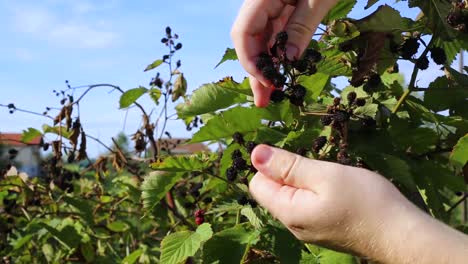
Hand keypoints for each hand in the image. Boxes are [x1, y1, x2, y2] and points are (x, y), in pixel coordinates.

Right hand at [231, 0, 336, 106]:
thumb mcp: (319, 0)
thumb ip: (302, 27)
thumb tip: (290, 60)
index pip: (243, 32)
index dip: (250, 60)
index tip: (267, 82)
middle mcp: (260, 3)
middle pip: (249, 41)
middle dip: (256, 72)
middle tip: (263, 101)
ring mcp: (270, 6)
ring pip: (260, 41)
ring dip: (265, 67)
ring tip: (270, 95)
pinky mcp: (281, 9)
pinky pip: (273, 35)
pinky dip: (276, 55)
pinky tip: (279, 73)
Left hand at [249, 145, 467, 262]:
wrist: (402, 235)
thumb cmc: (365, 201)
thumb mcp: (325, 175)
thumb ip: (288, 166)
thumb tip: (256, 154)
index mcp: (288, 212)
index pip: (258, 184)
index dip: (271, 165)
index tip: (297, 158)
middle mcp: (293, 225)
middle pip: (275, 190)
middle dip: (290, 172)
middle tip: (319, 168)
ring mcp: (309, 230)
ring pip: (294, 196)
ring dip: (306, 181)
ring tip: (331, 179)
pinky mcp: (323, 229)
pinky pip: (308, 205)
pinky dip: (317, 192)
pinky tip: (338, 190)